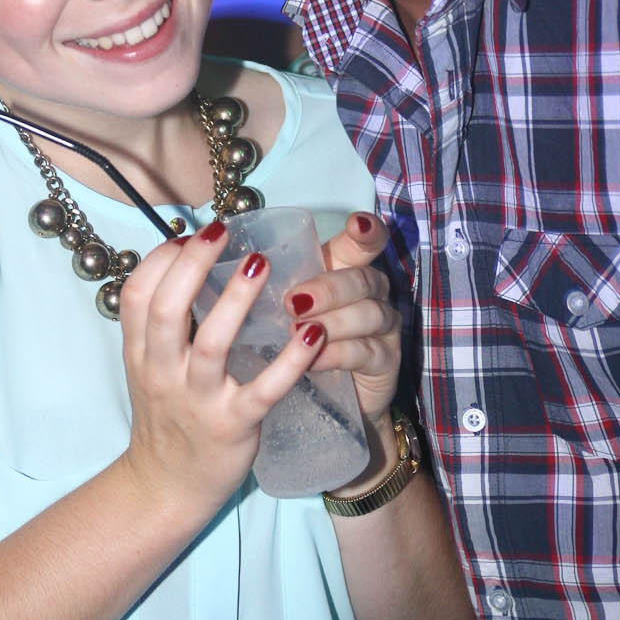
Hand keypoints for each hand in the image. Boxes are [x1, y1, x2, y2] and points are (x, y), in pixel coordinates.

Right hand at [119, 224, 329, 518]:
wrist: (165, 488)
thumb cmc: (166, 416)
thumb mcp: (148, 367)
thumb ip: (161, 323)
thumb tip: (188, 260)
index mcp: (142, 353)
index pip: (137, 296)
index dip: (160, 260)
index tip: (188, 234)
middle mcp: (163, 373)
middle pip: (167, 310)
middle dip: (192, 265)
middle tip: (220, 232)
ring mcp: (198, 401)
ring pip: (212, 345)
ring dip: (236, 302)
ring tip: (260, 263)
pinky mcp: (234, 426)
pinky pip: (263, 391)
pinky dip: (289, 363)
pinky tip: (312, 335)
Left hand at [284, 212, 399, 428]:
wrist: (329, 396)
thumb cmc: (300, 341)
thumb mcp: (284, 308)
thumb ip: (273, 284)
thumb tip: (233, 262)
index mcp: (346, 269)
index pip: (364, 242)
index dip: (366, 231)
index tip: (356, 223)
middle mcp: (372, 293)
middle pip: (363, 278)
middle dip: (328, 288)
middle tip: (293, 302)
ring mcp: (383, 327)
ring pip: (369, 314)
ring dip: (332, 322)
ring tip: (298, 331)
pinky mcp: (386, 361)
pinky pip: (366, 353)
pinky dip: (338, 354)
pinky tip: (314, 359)